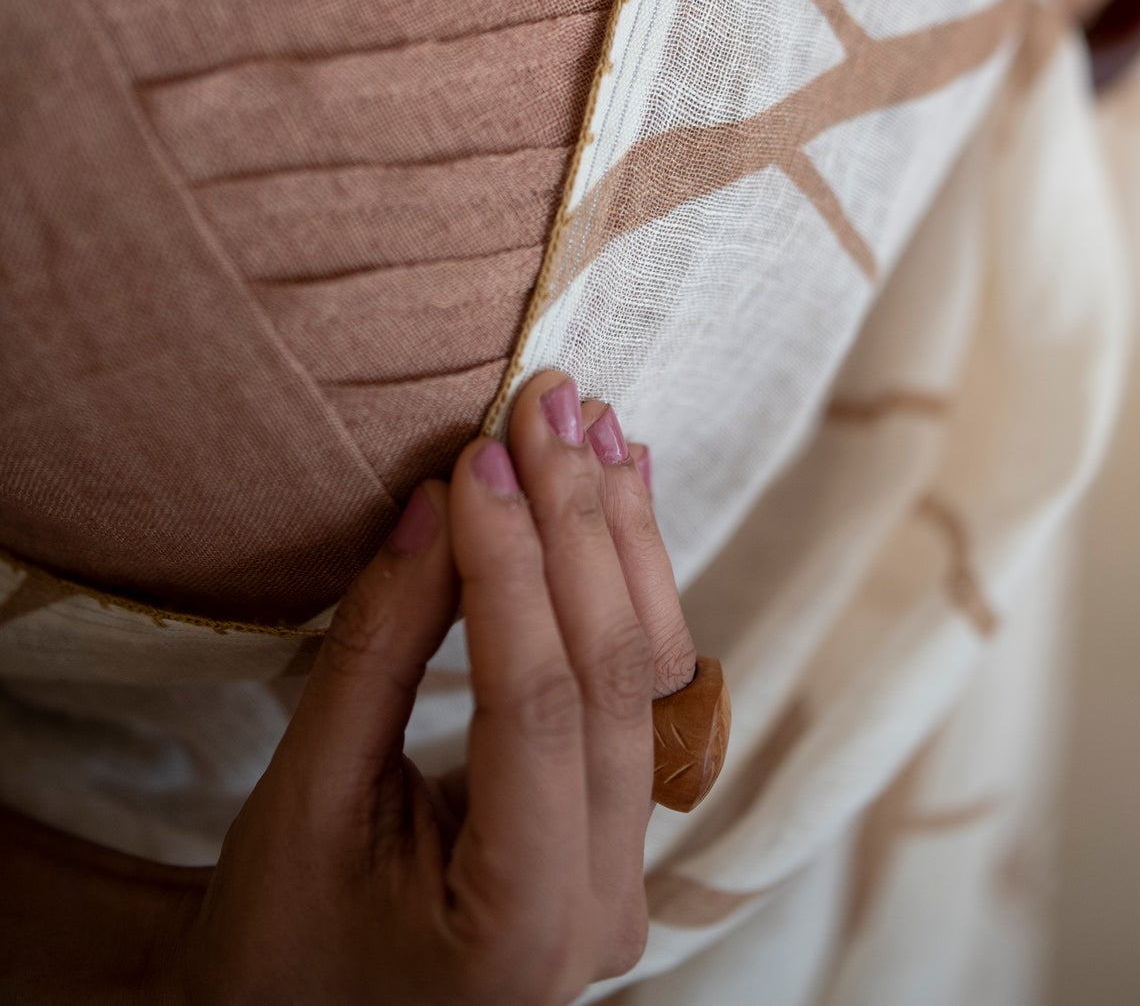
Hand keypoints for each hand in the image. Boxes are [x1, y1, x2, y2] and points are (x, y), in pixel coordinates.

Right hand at [151, 373, 690, 1005]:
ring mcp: (625, 873)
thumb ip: (378, 652)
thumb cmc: (277, 949)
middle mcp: (602, 907)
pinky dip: (628, 586)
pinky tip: (614, 498)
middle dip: (579, 524)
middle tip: (546, 401)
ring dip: (618, 540)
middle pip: (614, 681)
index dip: (512, 565)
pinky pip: (641, 693)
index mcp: (521, 926)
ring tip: (589, 426)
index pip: (536, 707)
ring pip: (651, 679)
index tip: (480, 451)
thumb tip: (436, 500)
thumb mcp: (305, 806)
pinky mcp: (620, 834)